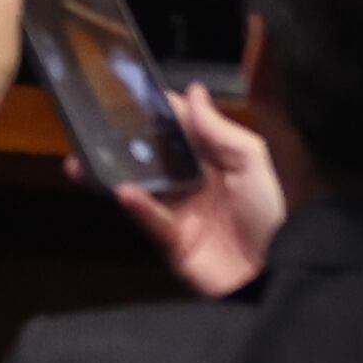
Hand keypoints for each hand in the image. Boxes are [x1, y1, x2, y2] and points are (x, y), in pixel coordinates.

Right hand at [110, 85, 291, 297]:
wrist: (276, 272)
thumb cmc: (269, 216)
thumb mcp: (252, 165)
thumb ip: (221, 131)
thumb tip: (193, 91)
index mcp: (211, 160)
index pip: (178, 128)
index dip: (156, 110)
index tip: (127, 89)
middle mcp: (190, 182)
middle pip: (150, 155)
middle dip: (122, 139)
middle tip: (92, 121)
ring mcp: (178, 210)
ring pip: (139, 185)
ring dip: (114, 172)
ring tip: (86, 157)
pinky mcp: (171, 239)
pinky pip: (149, 218)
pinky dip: (137, 205)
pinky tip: (124, 192)